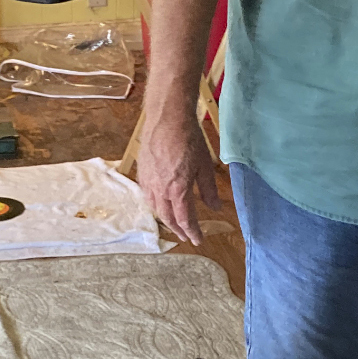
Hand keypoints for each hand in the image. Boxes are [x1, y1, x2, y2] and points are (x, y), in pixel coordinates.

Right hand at [137, 113, 218, 244]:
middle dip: (178, 230)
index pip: (185, 219)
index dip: (192, 232)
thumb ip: (208, 190)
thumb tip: (215, 207)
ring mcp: (148, 181)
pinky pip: (147, 196)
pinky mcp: (142, 172)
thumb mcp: (205, 166)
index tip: (198, 240)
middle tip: (186, 236)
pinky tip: (159, 203)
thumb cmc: (189, 139)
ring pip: (155, 208)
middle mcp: (160, 190)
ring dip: (165, 219)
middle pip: (168, 218)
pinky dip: (155, 205)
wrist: (167, 119)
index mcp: (177, 190)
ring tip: (174, 223)